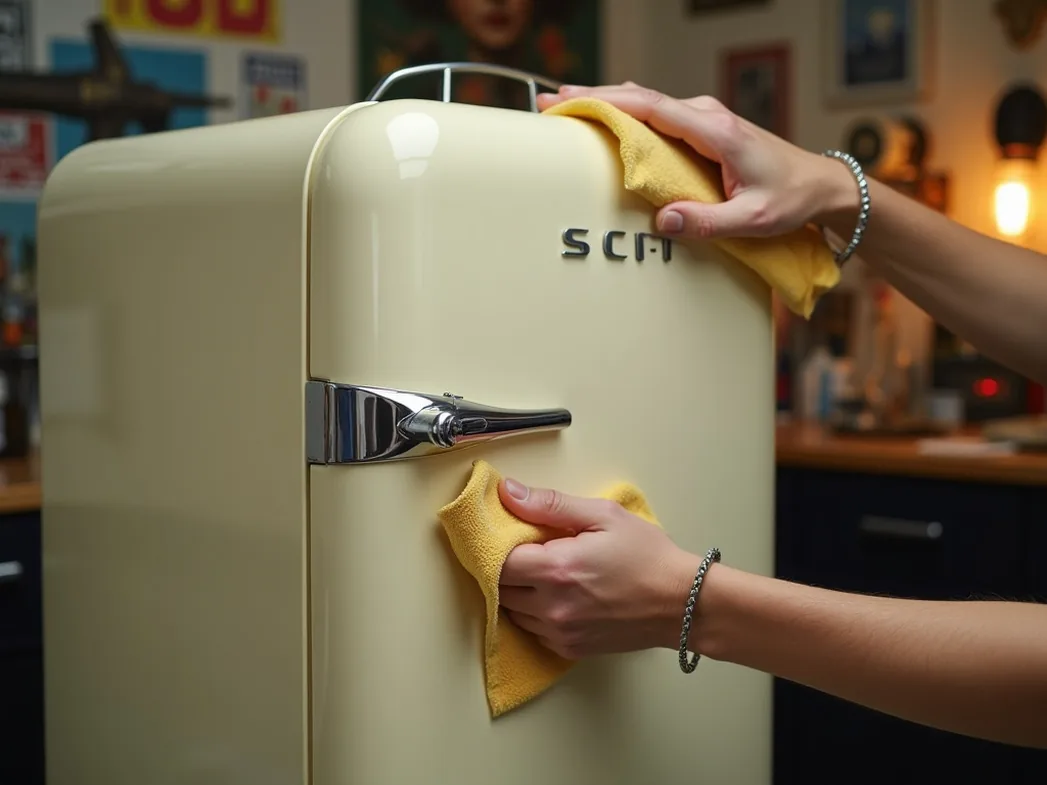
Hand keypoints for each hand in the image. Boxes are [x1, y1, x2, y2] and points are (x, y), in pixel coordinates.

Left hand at [497, 476, 700, 659]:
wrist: (683, 603)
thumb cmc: (648, 555)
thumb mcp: (603, 516)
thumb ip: (550, 504)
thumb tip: (507, 492)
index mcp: (556, 569)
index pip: (497, 562)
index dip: (499, 547)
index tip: (514, 537)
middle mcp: (552, 606)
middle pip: (500, 589)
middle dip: (509, 569)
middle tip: (533, 553)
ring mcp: (560, 632)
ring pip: (513, 612)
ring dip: (520, 593)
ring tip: (547, 575)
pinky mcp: (570, 649)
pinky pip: (534, 631)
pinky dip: (536, 615)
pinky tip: (559, 598)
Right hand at [537, 82, 856, 240]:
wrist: (820, 185)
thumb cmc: (790, 199)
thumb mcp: (753, 220)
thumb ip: (707, 223)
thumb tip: (661, 221)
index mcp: (714, 130)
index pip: (650, 107)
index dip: (605, 104)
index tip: (570, 104)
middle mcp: (706, 116)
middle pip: (639, 97)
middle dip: (593, 98)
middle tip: (550, 104)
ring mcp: (703, 119)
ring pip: (646, 102)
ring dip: (607, 104)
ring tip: (569, 110)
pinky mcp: (702, 129)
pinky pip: (656, 115)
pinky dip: (626, 113)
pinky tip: (607, 120)